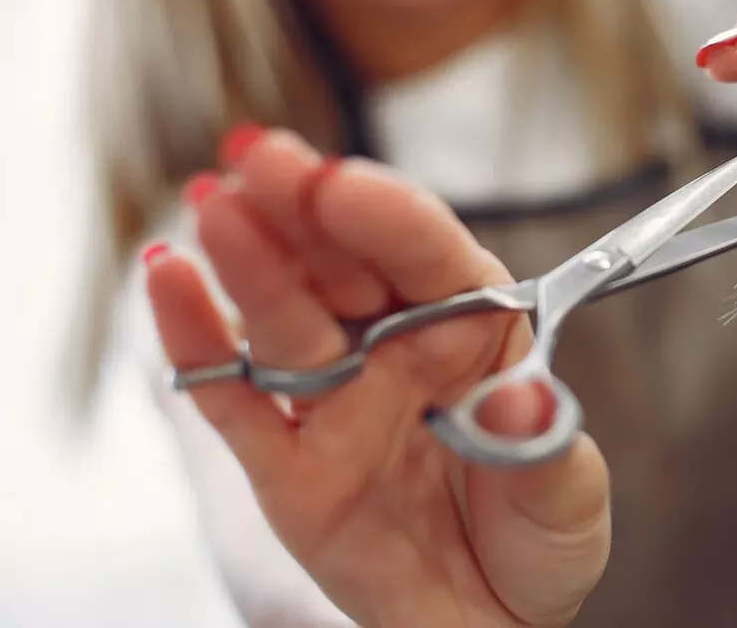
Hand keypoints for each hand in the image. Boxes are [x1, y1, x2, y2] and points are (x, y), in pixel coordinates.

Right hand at [146, 129, 609, 627]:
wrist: (491, 624)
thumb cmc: (539, 538)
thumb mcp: (568, 497)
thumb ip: (544, 445)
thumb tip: (519, 399)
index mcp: (474, 328)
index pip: (428, 253)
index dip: (385, 213)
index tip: (344, 184)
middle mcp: (397, 347)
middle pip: (343, 262)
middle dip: (303, 204)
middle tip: (259, 156)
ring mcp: (336, 400)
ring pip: (284, 316)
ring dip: (249, 260)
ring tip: (215, 206)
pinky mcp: (286, 463)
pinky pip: (236, 399)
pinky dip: (198, 343)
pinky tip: (168, 280)